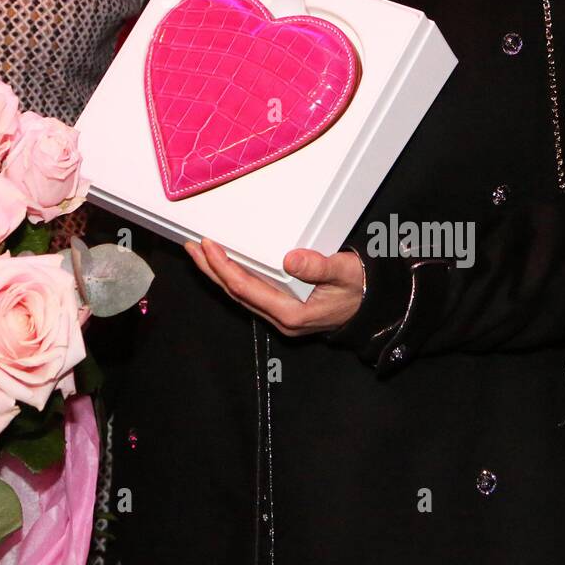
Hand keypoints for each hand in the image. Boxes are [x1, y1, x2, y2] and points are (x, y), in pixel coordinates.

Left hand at [184, 237, 364, 337]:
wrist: (371, 307)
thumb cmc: (359, 289)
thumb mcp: (345, 273)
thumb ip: (319, 267)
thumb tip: (290, 260)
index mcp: (291, 313)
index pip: (246, 289)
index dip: (225, 267)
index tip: (209, 246)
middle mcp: (280, 318)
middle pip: (235, 293)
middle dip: (211, 269)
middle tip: (192, 246)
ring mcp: (278, 316)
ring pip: (238, 295)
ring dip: (217, 273)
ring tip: (199, 252)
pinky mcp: (279, 309)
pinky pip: (248, 293)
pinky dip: (232, 277)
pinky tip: (222, 265)